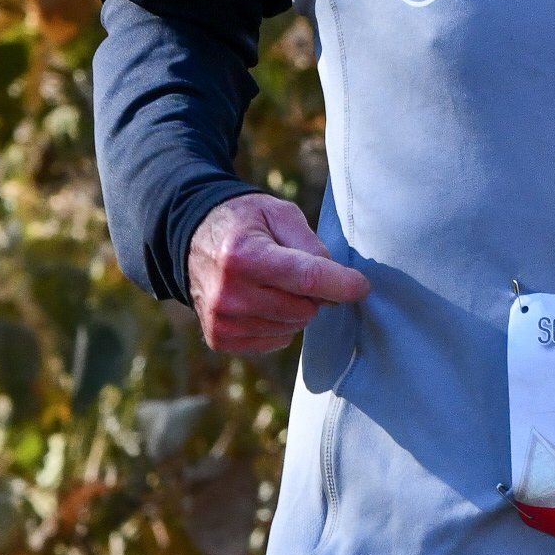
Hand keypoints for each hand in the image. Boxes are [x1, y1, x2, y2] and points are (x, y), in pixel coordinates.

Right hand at [187, 191, 369, 354]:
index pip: (308, 279)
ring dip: (297, 308)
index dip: (342, 284)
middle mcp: (229, 294)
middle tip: (298, 272)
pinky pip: (277, 340)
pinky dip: (280, 323)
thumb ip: (311, 244)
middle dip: (315, 292)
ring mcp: (222, 320)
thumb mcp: (279, 214)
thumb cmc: (245, 223)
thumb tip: (338, 280)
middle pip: (305, 308)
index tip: (362, 286)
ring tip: (274, 283)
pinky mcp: (220, 338)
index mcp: (244, 256)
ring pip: (294, 326)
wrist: (192, 240)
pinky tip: (262, 301)